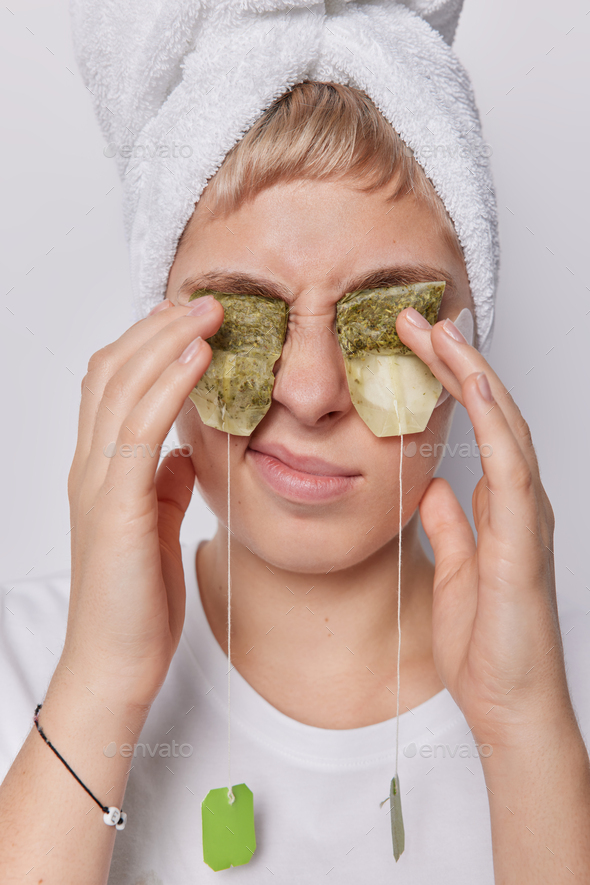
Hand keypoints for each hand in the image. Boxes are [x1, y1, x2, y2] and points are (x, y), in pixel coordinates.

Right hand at [60, 297, 223, 707]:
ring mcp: (97, 483)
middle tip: (203, 301)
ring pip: (122, 387)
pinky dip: (169, 384)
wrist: (115, 663)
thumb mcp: (154, 528)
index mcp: (100, 470)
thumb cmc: (136, 601)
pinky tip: (198, 357)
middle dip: (157, 328)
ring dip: (166, 341)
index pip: (113, 385)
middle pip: (113, 371)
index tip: (189, 320)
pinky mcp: (116, 504)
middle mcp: (90, 466)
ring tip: (208, 312)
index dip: (147, 345)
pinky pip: (140, 427)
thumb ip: (160, 486)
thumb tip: (181, 454)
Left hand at [396, 308, 572, 749]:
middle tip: (417, 318)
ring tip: (440, 330)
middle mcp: (518, 503)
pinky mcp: (522, 540)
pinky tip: (474, 384)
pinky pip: (510, 467)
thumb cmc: (486, 644)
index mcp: (499, 508)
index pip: (476, 427)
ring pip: (506, 425)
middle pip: (492, 413)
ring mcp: (526, 517)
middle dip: (455, 361)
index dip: (448, 383)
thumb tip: (434, 488)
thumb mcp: (454, 570)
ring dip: (474, 374)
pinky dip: (495, 420)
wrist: (509, 705)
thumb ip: (451, 525)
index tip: (413, 345)